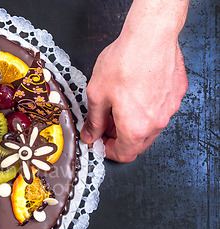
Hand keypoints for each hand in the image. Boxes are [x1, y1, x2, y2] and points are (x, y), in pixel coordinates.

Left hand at [81, 0, 188, 161]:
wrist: (150, 36)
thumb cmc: (125, 62)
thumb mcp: (97, 95)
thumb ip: (94, 120)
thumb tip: (90, 134)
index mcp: (135, 127)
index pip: (124, 154)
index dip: (108, 151)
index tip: (100, 142)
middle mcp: (156, 122)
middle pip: (138, 144)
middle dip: (119, 138)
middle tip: (105, 125)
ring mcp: (169, 108)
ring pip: (150, 128)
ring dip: (133, 124)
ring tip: (118, 107)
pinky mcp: (176, 94)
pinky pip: (160, 110)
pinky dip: (146, 110)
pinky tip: (134, 94)